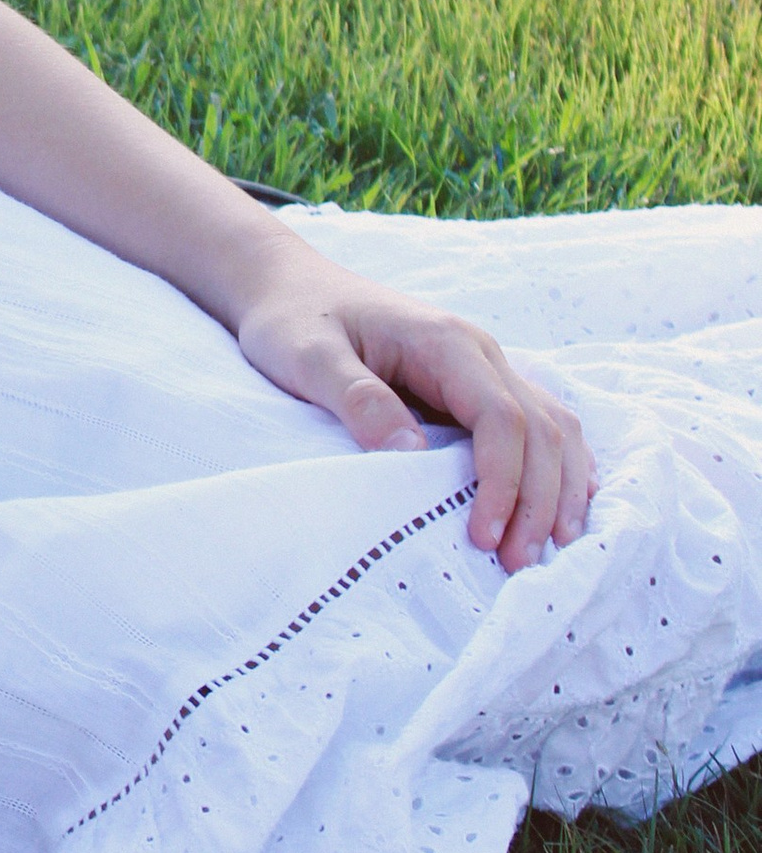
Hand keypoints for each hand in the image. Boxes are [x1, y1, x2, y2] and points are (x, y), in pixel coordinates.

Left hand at [235, 256, 595, 571]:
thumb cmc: (294, 320)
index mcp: (445, 342)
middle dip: (537, 498)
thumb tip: (410, 451)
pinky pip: (537, 425)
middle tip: (519, 564)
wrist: (290, 288)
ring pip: (552, 427)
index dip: (502, 481)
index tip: (484, 537)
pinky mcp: (476, 387)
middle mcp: (479, 353)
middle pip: (540, 428)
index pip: (501, 416)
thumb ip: (357, 398)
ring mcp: (484, 368)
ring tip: (549, 549)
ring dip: (558, 488)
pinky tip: (562, 506)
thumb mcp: (308, 357)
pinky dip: (558, 467)